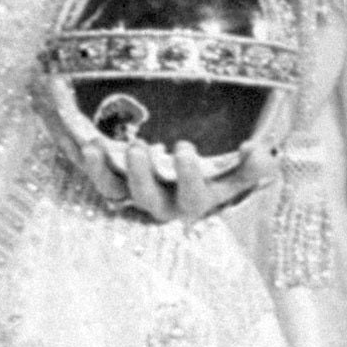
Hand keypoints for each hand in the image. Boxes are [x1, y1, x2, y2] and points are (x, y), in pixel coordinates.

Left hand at [86, 128, 256, 229]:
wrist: (190, 169)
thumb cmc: (221, 170)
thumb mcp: (242, 169)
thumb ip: (257, 163)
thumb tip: (257, 149)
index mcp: (197, 199)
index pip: (194, 196)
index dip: (189, 176)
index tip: (184, 148)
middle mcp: (164, 202)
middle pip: (149, 198)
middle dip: (142, 175)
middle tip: (140, 147)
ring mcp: (137, 194)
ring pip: (119, 191)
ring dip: (109, 171)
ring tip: (107, 144)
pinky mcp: (115, 182)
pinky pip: (100, 179)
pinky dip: (93, 165)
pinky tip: (90, 144)